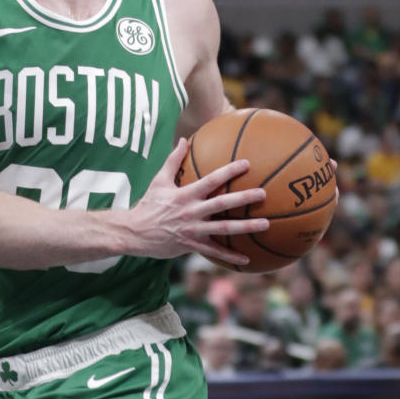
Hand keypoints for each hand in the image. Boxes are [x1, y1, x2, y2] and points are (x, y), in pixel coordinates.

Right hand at [122, 138, 269, 266]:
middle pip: (222, 204)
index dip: (229, 171)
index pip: (211, 180)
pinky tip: (247, 259)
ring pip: (224, 229)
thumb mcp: (158, 181)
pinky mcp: (191, 245)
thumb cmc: (148, 205)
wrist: (134, 233)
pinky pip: (214, 252)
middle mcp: (191, 212)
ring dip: (246, 227)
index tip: (247, 164)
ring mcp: (192, 230)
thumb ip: (172, 160)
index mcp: (185, 195)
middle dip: (243, 198)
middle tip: (263, 194)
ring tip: (266, 224)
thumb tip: (183, 140)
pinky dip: (230, 256)